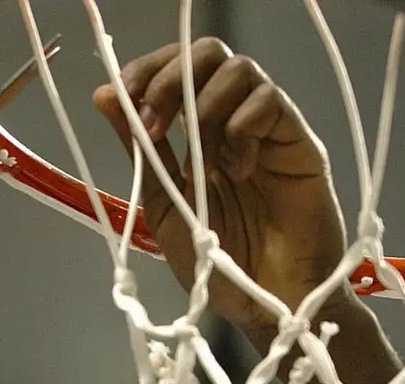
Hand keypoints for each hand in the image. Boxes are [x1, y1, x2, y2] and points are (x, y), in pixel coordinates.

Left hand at [93, 40, 350, 340]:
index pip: (176, 68)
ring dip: (205, 108)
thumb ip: (141, 152)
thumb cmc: (220, 268)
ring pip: (239, 70)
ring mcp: (268, 130)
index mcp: (198, 132)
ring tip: (200, 161)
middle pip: (207, 54)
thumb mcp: (164, 207)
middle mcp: (234, 121)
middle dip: (170, 78)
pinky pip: (269, 102)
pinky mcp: (299, 144)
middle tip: (153, 124)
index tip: (121, 98)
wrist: (267, 308)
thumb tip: (105, 95)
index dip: (146, 70)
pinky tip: (236, 170)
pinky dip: (241, 130)